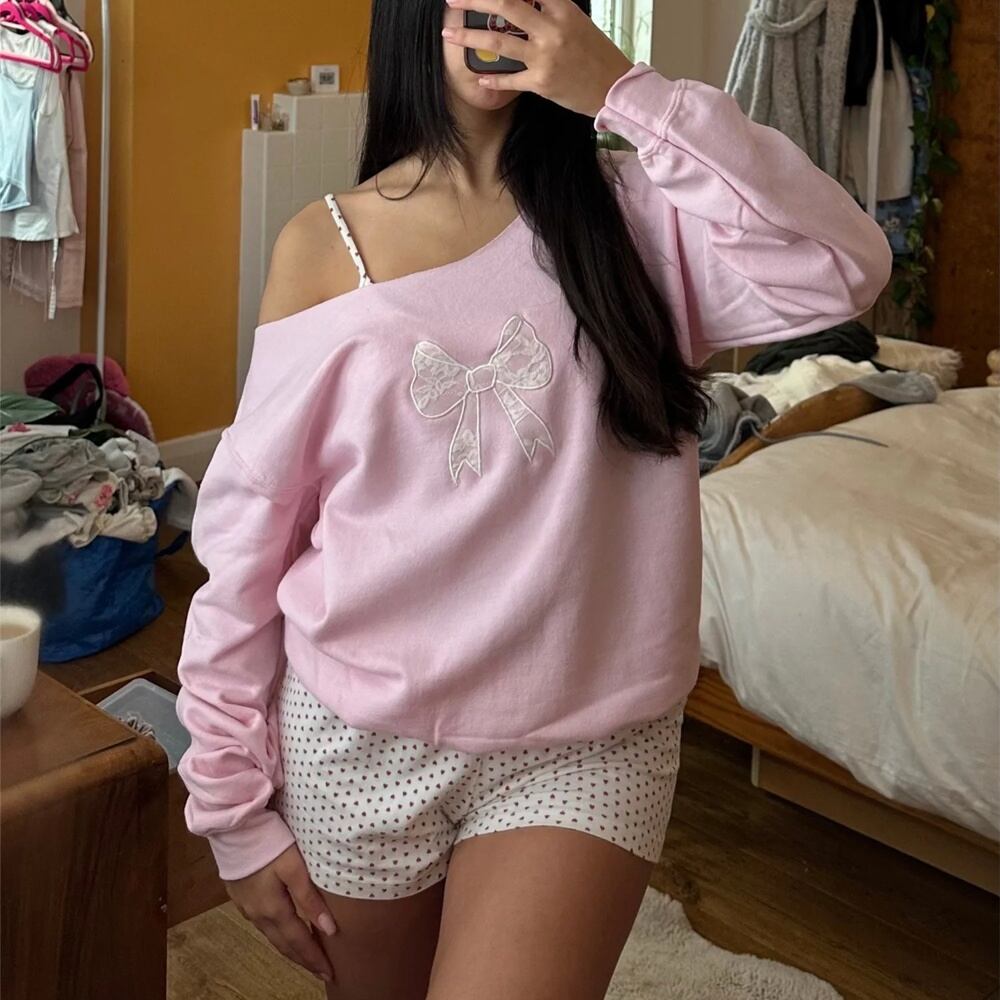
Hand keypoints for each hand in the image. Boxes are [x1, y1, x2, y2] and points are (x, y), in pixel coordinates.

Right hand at [226, 844, 337, 984]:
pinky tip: (284, 930)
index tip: (329, 972)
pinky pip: (262, 924)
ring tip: (305, 956)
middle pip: (283, 944)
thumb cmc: (269, 843)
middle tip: (320, 971)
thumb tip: (330, 929)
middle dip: (302, 959)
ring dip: (289, 948)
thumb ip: (310, 897)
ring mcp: (246, 907)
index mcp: (272, 909)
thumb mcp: (294, 867)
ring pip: (271, 935)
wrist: (233, 829)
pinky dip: (277, 933)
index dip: (313, 958)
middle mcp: (257, 914)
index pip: (298, 941)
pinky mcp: (240, 896)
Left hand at [442, 0, 633, 116]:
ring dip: (468, 37)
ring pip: (498, 43)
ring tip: (448, 34)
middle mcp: (551, 30)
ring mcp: (544, 57)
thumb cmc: (596, 54)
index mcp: (563, 9)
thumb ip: (550, 10)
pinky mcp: (541, 82)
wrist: (614, 88)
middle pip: (505, 6)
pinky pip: (509, 79)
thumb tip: (524, 2)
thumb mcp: (576, 22)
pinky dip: (492, 78)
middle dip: (475, 0)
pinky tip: (479, 77)